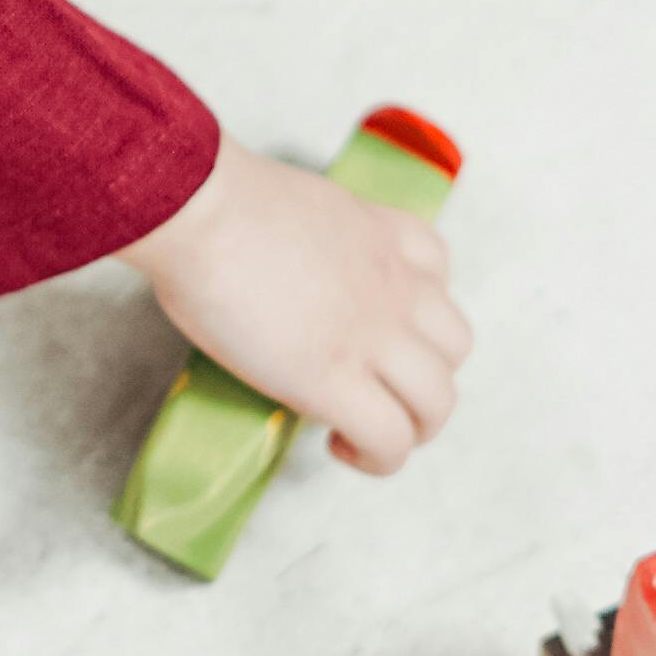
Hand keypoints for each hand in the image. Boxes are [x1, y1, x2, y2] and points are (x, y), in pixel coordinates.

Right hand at [124, 144, 470, 476]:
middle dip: (426, 379)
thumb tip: (286, 271)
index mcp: (382, 234)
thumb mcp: (298, 208)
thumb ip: (318, 241)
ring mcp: (372, 335)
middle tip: (381, 394)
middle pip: (455, 347)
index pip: (439, 271)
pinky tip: (341, 446)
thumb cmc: (217, 199)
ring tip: (370, 434)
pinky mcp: (334, 381)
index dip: (418, 309)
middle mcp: (395, 285)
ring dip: (412, 425)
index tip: (382, 328)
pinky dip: (376, 457)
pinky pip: (389, 440)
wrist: (201, 208)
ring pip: (438, 401)